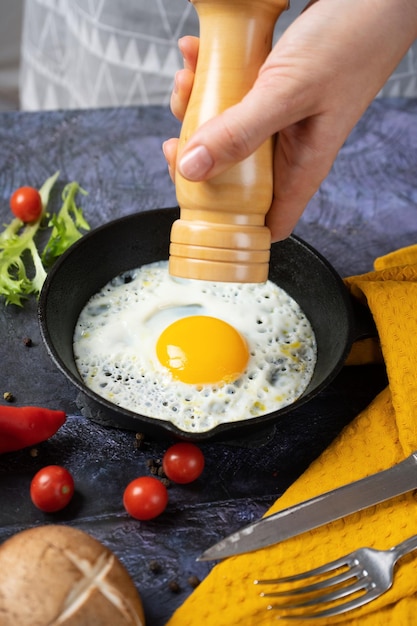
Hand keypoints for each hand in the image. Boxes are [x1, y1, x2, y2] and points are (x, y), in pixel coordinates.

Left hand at [163, 0, 416, 241]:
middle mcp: (288, 148)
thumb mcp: (287, 93)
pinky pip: (231, 95)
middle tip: (179, 135)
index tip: (193, 202)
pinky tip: (199, 54)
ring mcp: (279, 119)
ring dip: (198, 108)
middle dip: (198, 157)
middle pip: (232, 176)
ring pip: (226, 132)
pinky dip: (209, 76)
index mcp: (301, 166)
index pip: (265, 221)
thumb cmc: (352, 40)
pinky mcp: (272, 89)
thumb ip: (240, 133)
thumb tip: (193, 170)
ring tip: (189, 77)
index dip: (229, 223)